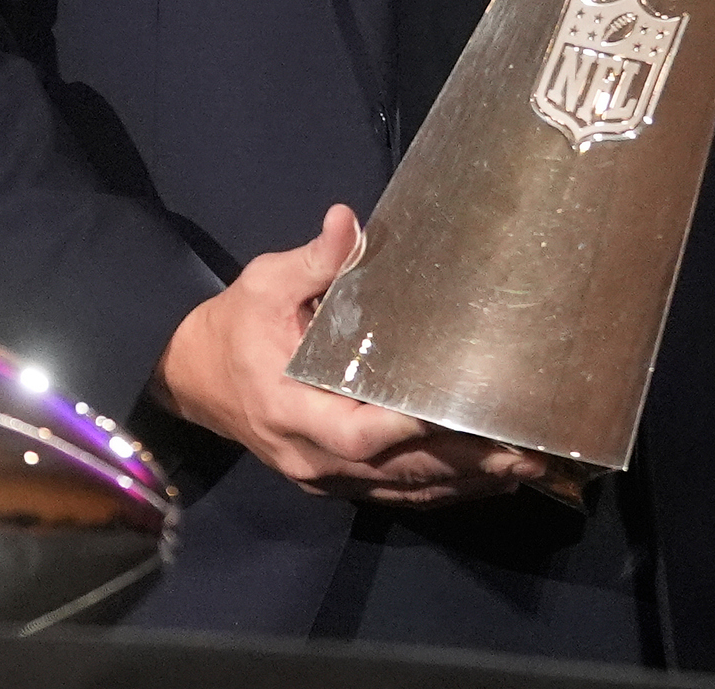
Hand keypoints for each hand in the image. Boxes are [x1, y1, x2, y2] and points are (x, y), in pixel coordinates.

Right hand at [152, 204, 544, 505]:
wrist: (192, 380)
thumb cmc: (234, 328)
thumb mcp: (264, 285)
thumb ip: (311, 260)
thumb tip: (348, 222)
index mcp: (292, 409)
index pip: (356, 432)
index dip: (406, 431)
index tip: (459, 417)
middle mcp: (311, 455)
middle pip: (394, 471)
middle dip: (459, 464)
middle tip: (522, 452)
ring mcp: (324, 476)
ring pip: (400, 489)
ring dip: (461, 482)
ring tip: (523, 468)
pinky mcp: (334, 480)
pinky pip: (393, 493)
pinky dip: (440, 490)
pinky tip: (485, 481)